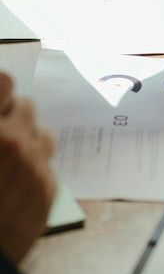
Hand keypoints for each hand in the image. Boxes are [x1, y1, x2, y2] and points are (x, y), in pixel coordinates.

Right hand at [0, 73, 55, 263]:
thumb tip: (2, 106)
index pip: (5, 82)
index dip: (0, 91)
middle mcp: (14, 143)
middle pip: (27, 106)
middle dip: (12, 119)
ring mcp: (35, 167)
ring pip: (44, 134)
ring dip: (29, 142)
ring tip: (10, 161)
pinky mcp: (47, 192)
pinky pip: (46, 166)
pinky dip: (33, 172)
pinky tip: (14, 190)